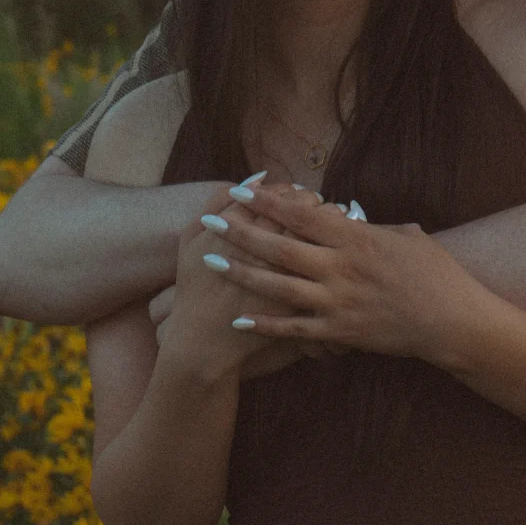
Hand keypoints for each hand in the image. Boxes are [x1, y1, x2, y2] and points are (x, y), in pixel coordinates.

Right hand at [160, 181, 345, 381]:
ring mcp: (287, 280)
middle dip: (313, 204)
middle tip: (316, 203)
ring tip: (332, 222)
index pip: (279, 197)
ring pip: (321, 243)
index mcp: (242, 232)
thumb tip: (251, 179)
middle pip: (304, 213)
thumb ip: (214, 204)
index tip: (295, 193)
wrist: (203, 345)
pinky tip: (335, 256)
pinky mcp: (299, 308)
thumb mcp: (190, 241)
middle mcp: (266, 254)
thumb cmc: (194, 290)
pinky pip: (326, 275)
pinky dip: (335, 262)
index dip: (290, 192)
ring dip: (330, 225)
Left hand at [197, 186, 482, 367]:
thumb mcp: (408, 237)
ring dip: (242, 274)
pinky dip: (265, 324)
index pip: (303, 214)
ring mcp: (338, 301)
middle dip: (242, 231)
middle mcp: (341, 267)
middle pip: (281, 246)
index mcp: (357, 238)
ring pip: (279, 285)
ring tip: (210, 263)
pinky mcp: (340, 331)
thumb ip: (374, 227)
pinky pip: (295, 328)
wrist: (452, 321)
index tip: (241, 190)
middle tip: (210, 221)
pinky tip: (238, 319)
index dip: (269, 201)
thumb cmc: (437, 275)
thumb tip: (350, 217)